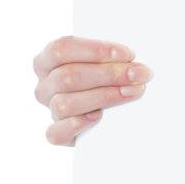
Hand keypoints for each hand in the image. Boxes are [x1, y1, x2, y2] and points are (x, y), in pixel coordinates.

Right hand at [33, 35, 153, 145]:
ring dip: (103, 97)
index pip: (62, 49)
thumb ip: (110, 55)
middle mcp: (45, 85)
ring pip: (65, 104)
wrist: (110, 116)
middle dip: (108, 74)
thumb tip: (130, 56)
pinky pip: (57, 133)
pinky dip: (77, 125)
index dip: (95, 50)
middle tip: (139, 74)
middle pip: (68, 76)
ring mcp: (49, 110)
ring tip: (132, 92)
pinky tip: (97, 117)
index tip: (128, 54)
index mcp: (48, 60)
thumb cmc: (106, 78)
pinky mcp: (57, 135)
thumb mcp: (104, 60)